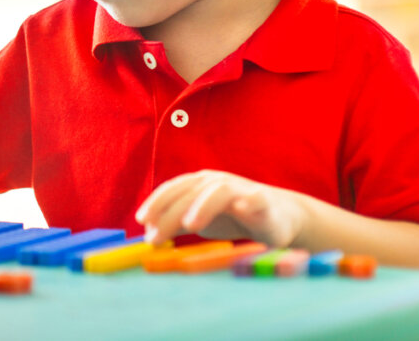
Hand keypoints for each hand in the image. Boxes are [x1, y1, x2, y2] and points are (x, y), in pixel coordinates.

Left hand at [135, 170, 304, 246]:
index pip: (173, 189)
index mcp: (198, 184)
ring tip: (190, 225)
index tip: (141, 220)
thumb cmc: (232, 216)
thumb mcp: (198, 219)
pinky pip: (256, 200)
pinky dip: (248, 202)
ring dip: (203, 206)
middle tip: (156, 237)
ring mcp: (240, 189)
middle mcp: (216, 182)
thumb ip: (175, 222)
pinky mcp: (263, 201)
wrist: (277, 216)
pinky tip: (241, 209)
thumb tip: (148, 232)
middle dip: (170, 213)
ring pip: (218, 192)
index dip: (156, 202)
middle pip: (190, 192)